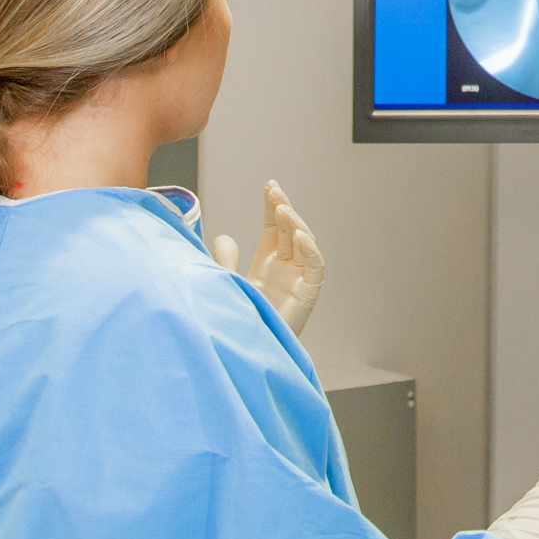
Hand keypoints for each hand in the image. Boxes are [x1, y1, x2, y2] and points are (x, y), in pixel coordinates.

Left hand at [210, 179, 322, 337]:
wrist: (246, 351)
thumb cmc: (238, 320)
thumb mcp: (226, 284)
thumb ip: (224, 261)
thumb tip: (223, 236)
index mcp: (267, 264)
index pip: (274, 228)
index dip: (272, 207)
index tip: (269, 187)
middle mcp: (284, 269)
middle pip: (289, 231)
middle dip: (283, 209)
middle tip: (274, 191)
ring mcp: (297, 280)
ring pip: (303, 244)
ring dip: (294, 224)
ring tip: (281, 208)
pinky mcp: (307, 294)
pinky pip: (315, 267)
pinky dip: (310, 250)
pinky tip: (298, 235)